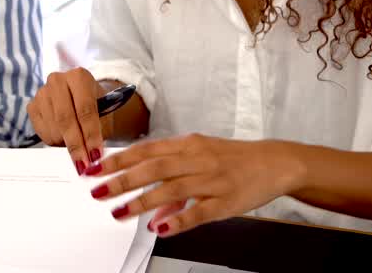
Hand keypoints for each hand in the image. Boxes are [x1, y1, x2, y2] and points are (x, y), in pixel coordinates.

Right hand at [25, 67, 104, 173]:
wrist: (83, 98)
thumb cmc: (98, 107)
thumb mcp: (105, 114)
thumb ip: (99, 132)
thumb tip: (95, 159)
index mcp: (79, 76)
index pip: (85, 109)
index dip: (90, 135)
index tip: (96, 156)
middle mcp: (57, 80)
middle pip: (65, 119)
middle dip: (76, 145)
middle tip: (84, 165)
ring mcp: (41, 92)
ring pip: (53, 128)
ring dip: (65, 145)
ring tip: (78, 150)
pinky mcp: (32, 105)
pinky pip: (42, 132)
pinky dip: (54, 142)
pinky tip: (64, 140)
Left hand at [87, 134, 305, 236]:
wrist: (275, 162)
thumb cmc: (235, 159)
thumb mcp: (202, 161)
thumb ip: (174, 183)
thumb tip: (150, 211)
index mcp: (189, 145)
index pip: (147, 149)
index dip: (119, 158)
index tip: (95, 167)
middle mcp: (197, 159)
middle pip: (154, 167)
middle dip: (122, 179)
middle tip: (97, 191)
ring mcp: (211, 180)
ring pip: (171, 188)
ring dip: (142, 201)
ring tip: (119, 212)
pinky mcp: (225, 201)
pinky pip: (198, 212)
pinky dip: (177, 220)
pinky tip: (158, 228)